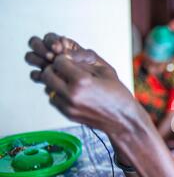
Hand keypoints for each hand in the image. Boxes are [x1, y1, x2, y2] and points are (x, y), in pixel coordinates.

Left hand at [25, 34, 147, 135]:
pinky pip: (53, 100)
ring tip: (69, 82)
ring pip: (48, 88)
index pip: (59, 62)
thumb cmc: (118, 95)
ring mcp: (68, 107)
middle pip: (48, 74)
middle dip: (54, 68)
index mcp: (82, 81)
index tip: (70, 60)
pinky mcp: (68, 115)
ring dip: (55, 82)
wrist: (123, 120)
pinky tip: (71, 92)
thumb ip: (85, 62)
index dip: (64, 58)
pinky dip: (58, 94)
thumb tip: (67, 56)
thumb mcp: (105, 71)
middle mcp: (72, 95)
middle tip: (64, 69)